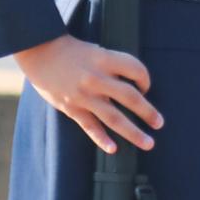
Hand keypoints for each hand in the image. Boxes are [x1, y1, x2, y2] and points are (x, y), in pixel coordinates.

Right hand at [15, 34, 161, 155]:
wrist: (40, 52)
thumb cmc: (71, 51)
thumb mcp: (96, 51)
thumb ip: (112, 66)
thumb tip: (134, 85)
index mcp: (104, 59)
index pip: (136, 70)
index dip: (145, 79)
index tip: (146, 87)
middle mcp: (96, 78)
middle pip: (130, 97)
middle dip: (148, 112)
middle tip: (159, 123)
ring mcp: (84, 95)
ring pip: (114, 117)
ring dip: (133, 132)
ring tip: (148, 143)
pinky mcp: (71, 107)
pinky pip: (90, 126)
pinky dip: (102, 138)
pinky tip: (113, 148)